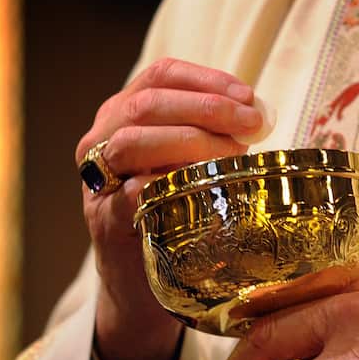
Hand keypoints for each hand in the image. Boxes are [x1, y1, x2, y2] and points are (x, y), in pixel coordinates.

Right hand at [76, 58, 262, 359]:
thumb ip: (214, 136)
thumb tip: (262, 116)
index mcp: (123, 114)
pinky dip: (162, 185)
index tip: (248, 96)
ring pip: (133, 142)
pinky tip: (197, 188)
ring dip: (190, 142)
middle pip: (148, 104)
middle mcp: (101, 139)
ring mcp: (97, 181)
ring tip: (234, 157)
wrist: (138, 284)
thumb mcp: (189, 165)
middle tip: (253, 127)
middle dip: (207, 109)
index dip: (206, 79)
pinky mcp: (104, 222)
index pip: (161, 75)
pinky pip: (127, 194)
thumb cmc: (172, 216)